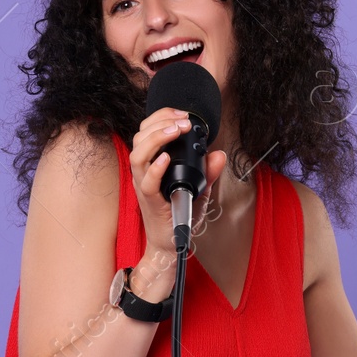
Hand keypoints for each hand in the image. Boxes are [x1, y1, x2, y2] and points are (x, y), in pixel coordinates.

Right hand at [131, 107, 227, 258]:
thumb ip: (208, 171)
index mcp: (152, 164)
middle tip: (182, 121)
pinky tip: (166, 159)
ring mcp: (144, 186)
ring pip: (138, 155)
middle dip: (160, 122)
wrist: (171, 242)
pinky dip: (156, 168)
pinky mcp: (150, 201)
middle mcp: (145, 172)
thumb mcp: (199, 188)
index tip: (181, 114)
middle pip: (140, 138)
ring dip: (156, 138)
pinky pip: (147, 182)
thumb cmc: (179, 215)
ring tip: (175, 130)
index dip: (160, 117)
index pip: (146, 131)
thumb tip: (218, 154)